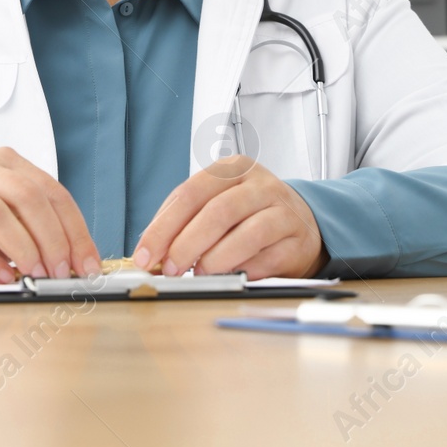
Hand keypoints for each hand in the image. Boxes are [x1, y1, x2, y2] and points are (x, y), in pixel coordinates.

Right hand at [0, 146, 102, 283]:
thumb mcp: (4, 213)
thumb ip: (34, 227)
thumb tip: (72, 261)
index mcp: (5, 162)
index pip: (51, 191)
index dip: (73, 229)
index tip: (86, 263)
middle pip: (26, 196)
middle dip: (51, 238)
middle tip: (60, 271)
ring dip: (21, 247)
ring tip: (33, 274)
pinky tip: (1, 277)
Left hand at [132, 155, 326, 278]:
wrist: (301, 222)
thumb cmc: (247, 213)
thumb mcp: (214, 204)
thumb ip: (182, 223)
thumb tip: (151, 253)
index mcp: (230, 169)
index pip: (190, 194)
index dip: (163, 227)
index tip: (146, 255)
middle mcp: (258, 185)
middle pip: (218, 212)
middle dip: (187, 244)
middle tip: (170, 269)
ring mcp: (282, 210)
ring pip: (247, 234)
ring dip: (217, 259)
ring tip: (200, 273)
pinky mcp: (297, 239)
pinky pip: (269, 258)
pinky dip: (245, 270)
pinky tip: (231, 276)